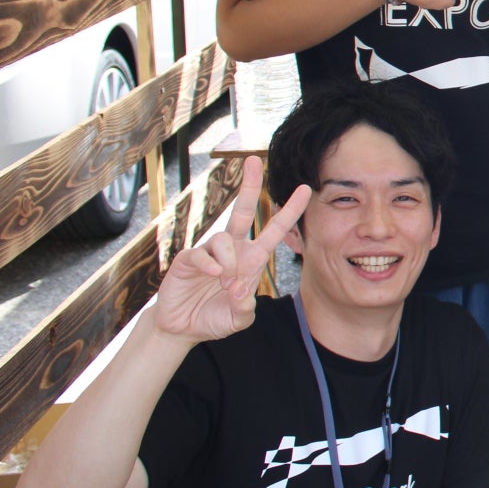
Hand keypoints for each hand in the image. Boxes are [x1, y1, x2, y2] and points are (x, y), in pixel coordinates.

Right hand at [153, 157, 310, 344]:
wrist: (183, 328)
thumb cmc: (215, 318)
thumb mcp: (239, 318)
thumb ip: (244, 307)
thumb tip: (238, 288)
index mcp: (251, 259)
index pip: (275, 230)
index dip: (290, 211)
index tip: (304, 188)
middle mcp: (232, 250)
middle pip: (242, 210)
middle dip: (249, 185)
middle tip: (253, 159)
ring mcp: (209, 252)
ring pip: (223, 239)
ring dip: (228, 261)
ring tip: (223, 283)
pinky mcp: (187, 260)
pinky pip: (201, 253)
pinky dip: (208, 265)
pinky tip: (210, 276)